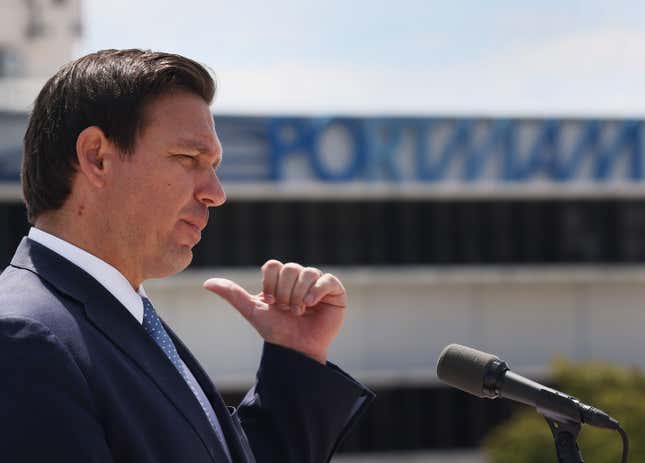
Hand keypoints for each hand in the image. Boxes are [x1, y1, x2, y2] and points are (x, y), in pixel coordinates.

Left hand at [203, 260, 345, 363]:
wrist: (295, 350)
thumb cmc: (276, 331)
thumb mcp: (252, 311)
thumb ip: (232, 294)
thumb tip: (206, 283)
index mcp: (281, 279)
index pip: (273, 265)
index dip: (270, 285)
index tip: (271, 303)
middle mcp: (300, 277)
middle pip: (290, 268)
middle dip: (285, 293)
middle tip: (287, 310)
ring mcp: (318, 283)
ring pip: (307, 272)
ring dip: (299, 296)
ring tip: (299, 311)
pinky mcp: (335, 291)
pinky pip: (326, 279)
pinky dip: (317, 291)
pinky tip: (312, 305)